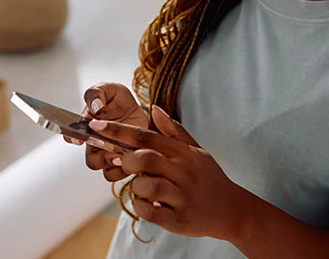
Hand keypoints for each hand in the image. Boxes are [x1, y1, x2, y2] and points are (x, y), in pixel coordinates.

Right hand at [74, 83, 150, 179]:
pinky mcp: (125, 160)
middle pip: (92, 161)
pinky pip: (122, 174)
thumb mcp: (107, 89)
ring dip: (116, 165)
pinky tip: (136, 159)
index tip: (79, 140)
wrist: (136, 107)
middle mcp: (96, 144)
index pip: (71, 137)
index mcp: (87, 127)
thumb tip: (96, 105)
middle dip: (102, 157)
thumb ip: (97, 94)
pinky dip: (127, 170)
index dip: (73, 140)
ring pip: (107, 171)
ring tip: (126, 155)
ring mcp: (110, 154)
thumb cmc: (117, 99)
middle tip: (113, 149)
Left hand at [94, 106, 261, 240]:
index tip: (97, 126)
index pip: (148, 136)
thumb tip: (154, 109)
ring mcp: (182, 197)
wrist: (232, 210)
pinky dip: (141, 206)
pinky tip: (146, 203)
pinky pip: (150, 212)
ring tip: (141, 186)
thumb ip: (174, 131)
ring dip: (136, 186)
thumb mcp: (197, 151)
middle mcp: (184, 173)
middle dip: (128, 160)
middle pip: (146, 159)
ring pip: (148, 186)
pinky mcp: (179, 220)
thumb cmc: (209, 178)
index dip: (119, 131)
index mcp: (185, 154)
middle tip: (124, 163)